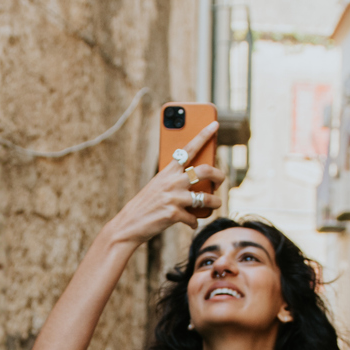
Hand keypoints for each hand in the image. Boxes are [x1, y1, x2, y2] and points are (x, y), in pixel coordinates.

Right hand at [99, 121, 223, 247]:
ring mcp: (174, 197)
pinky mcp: (174, 214)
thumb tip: (198, 183)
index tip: (215, 124)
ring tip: (216, 204)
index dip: (203, 135)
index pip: (188, 148)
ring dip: (215, 202)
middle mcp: (172, 181)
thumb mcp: (158, 186)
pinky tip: (192, 222)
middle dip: (220, 176)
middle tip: (221, 181)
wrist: (129, 224)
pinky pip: (194, 218)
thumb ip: (175, 181)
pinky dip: (194, 222)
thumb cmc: (145, 204)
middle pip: (206, 171)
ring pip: (206, 198)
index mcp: (168, 171)